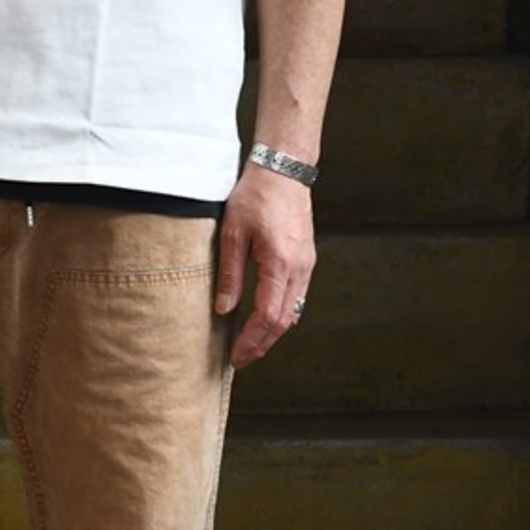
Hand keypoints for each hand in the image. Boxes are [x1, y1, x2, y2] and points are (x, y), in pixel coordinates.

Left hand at [214, 162, 314, 368]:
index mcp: (279, 263)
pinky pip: (297, 296)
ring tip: (251, 343)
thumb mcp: (232, 234)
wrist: (283, 170)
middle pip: (285, 320)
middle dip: (263, 344)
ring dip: (273, 331)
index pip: (268, 315)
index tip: (238, 355)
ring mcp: (306, 264)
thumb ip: (229, 274)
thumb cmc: (255, 196)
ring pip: (294, 311)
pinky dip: (282, 314)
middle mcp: (299, 268)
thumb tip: (223, 309)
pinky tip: (265, 318)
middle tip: (242, 358)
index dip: (253, 340)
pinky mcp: (306, 258)